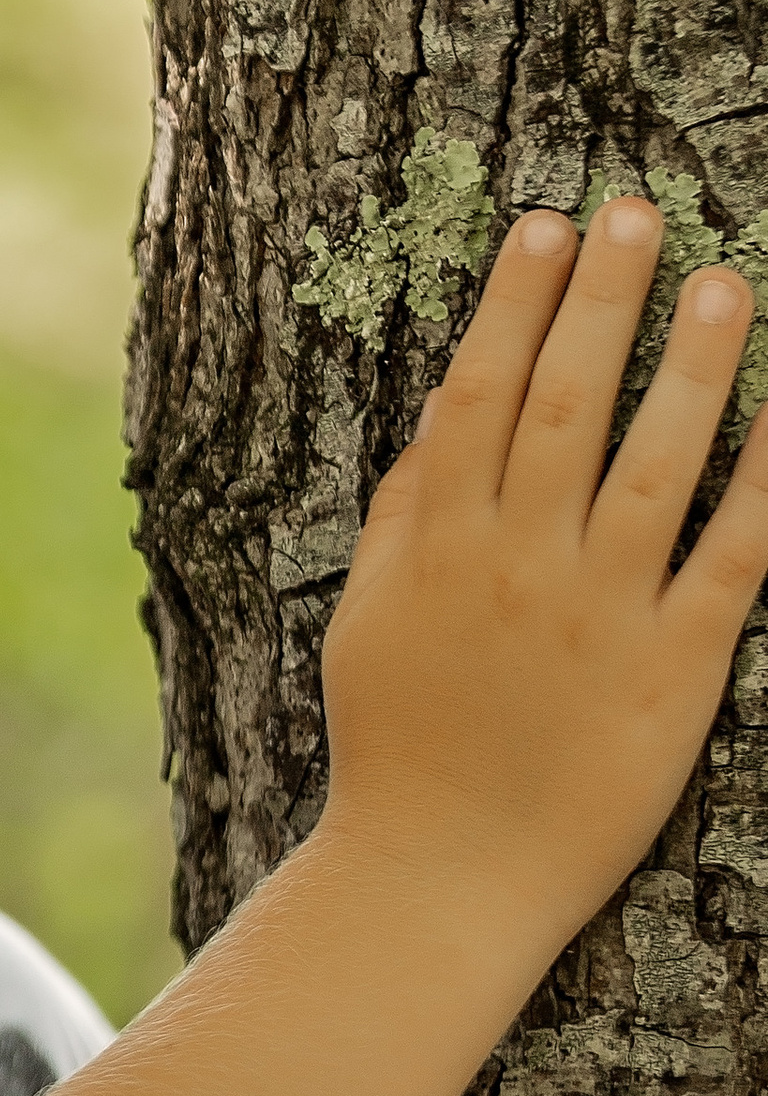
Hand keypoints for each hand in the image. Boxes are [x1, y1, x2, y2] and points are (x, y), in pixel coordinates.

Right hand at [319, 196, 767, 949]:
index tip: (545, 226)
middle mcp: (517, 565)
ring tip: (727, 282)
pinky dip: (764, 483)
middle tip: (637, 213)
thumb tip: (444, 416)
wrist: (440, 881)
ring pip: (654, 462)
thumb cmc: (398, 754)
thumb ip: (401, 519)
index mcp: (437, 547)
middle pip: (565, 403)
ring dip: (694, 364)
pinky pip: (732, 558)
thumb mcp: (366, 625)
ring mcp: (598, 615)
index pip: (479, 393)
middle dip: (603, 298)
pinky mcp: (671, 672)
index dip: (514, 302)